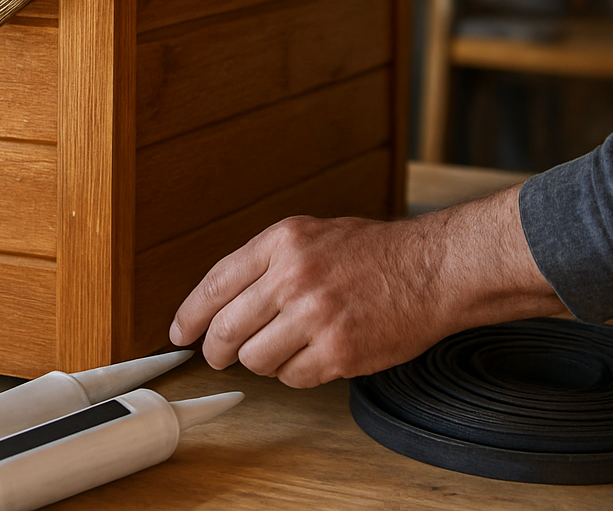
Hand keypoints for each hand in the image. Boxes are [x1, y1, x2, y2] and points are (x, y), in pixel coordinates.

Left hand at [168, 187, 566, 387]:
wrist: (432, 270)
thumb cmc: (374, 253)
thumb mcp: (311, 234)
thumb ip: (267, 261)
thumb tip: (222, 299)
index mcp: (282, 243)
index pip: (215, 284)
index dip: (189, 315)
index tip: (180, 333)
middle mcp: (293, 278)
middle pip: (226, 329)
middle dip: (215, 350)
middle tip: (218, 355)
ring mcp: (315, 317)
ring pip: (255, 359)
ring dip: (261, 361)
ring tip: (281, 347)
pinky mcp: (338, 352)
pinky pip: (292, 378)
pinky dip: (295, 373)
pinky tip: (313, 355)